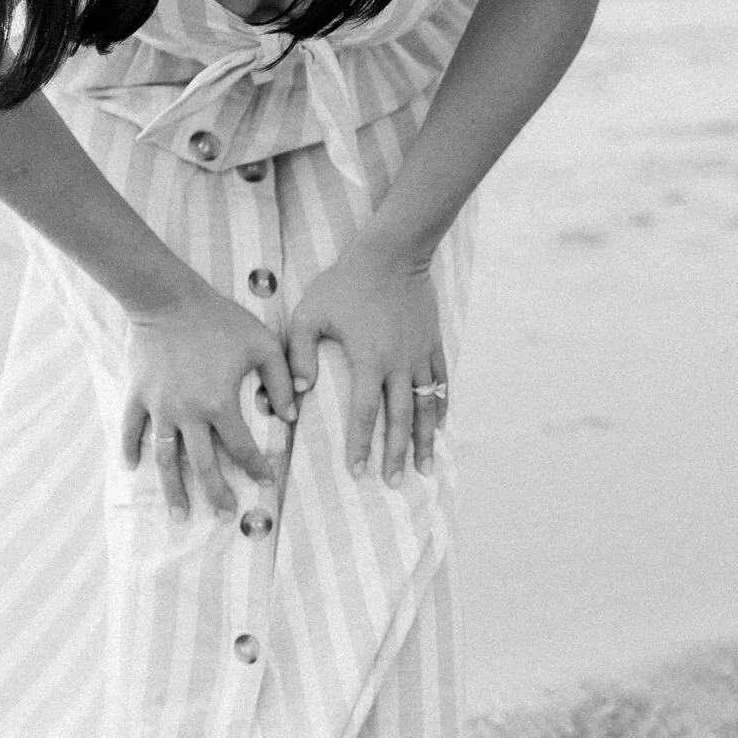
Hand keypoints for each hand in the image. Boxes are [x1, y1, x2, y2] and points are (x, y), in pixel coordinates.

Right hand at [117, 283, 289, 520]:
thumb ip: (282, 380)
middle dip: (216, 493)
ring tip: (180, 515)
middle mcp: (187, 413)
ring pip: (164, 457)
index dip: (257, 468)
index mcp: (220, 403)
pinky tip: (132, 468)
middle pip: (202, 465)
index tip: (268, 483)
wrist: (168, 298)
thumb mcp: (263, 345)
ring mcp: (158, 406)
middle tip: (225, 516)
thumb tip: (291, 415)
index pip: (242, 448)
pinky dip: (130, 449)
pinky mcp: (137, 394)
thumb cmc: (221, 320)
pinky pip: (130, 428)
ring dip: (172, 488)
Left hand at [287, 245, 446, 485]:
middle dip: (397, 454)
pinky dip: (440, 407)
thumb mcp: (310, 311)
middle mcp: (399, 365)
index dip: (361, 444)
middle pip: (400, 419)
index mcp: (369, 360)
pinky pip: (440, 383)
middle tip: (394, 482)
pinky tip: (439, 427)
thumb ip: (299, 352)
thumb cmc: (345, 283)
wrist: (393, 255)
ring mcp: (420, 356)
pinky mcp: (433, 345)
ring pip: (426, 407)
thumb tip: (297, 392)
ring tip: (426, 467)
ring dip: (426, 440)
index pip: (364, 413)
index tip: (357, 470)